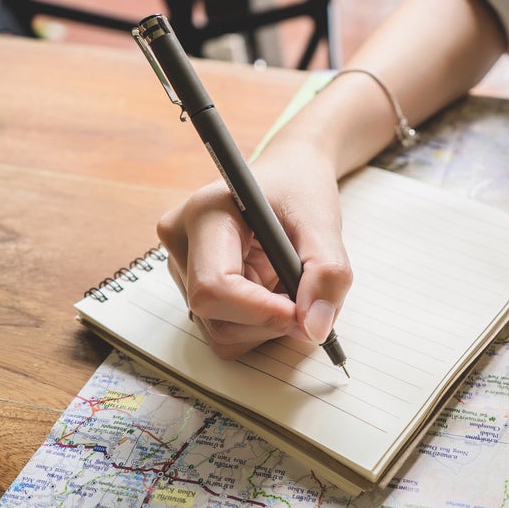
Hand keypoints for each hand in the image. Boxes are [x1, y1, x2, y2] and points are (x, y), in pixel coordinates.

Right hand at [157, 140, 351, 358]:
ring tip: (292, 288)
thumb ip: (327, 273)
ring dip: (267, 325)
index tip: (303, 314)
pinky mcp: (193, 285)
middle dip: (270, 321)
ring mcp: (182, 266)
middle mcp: (181, 241)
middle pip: (215, 316)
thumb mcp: (324, 223)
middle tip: (308, 299)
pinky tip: (275, 292)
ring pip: (220, 331)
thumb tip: (314, 329)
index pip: (214, 286)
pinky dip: (260, 324)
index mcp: (205, 213)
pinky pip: (226, 328)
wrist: (289, 176)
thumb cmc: (301, 190)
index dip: (260, 312)